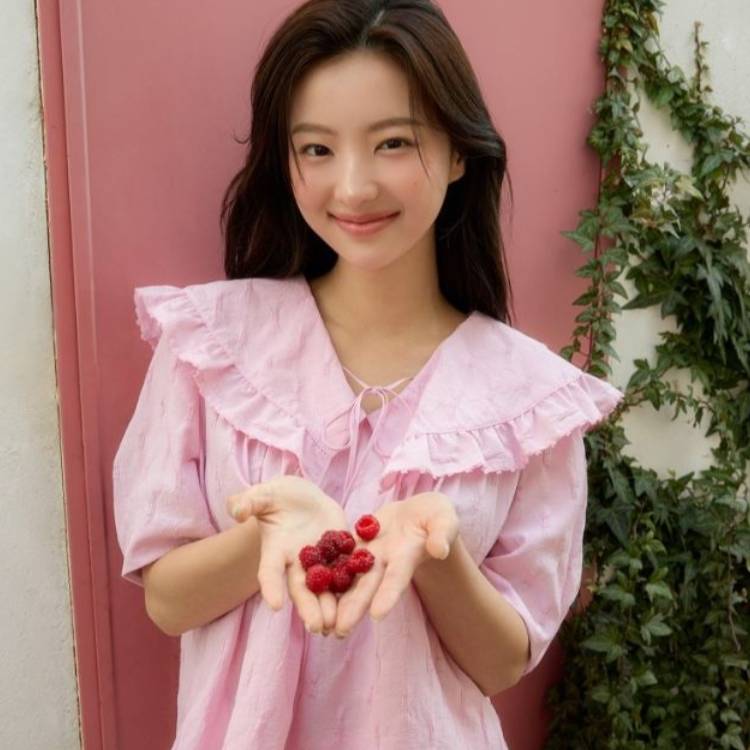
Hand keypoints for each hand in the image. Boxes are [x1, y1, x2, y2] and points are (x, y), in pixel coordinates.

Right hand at [226, 475, 345, 634]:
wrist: (300, 497)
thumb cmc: (275, 497)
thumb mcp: (262, 495)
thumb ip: (249, 502)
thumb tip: (237, 511)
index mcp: (275, 549)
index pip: (269, 571)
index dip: (271, 587)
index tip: (275, 606)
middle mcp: (297, 561)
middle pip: (301, 588)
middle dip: (309, 607)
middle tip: (317, 627)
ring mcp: (321, 558)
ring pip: (326, 586)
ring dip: (332, 606)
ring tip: (340, 625)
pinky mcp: (342, 550)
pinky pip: (349, 568)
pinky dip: (355, 583)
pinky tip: (364, 600)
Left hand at [334, 492, 459, 636]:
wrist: (420, 512)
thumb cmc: (439, 518)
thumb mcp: (445, 520)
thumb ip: (442, 534)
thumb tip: (439, 549)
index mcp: (407, 557)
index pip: (396, 579)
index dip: (388, 595)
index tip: (378, 616)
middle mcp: (386, 561)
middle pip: (368, 586)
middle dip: (355, 607)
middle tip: (340, 631)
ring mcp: (370, 553)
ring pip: (350, 576)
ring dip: (337, 597)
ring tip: (321, 620)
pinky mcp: (358, 542)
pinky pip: (340, 554)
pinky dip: (325, 567)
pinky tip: (307, 582)